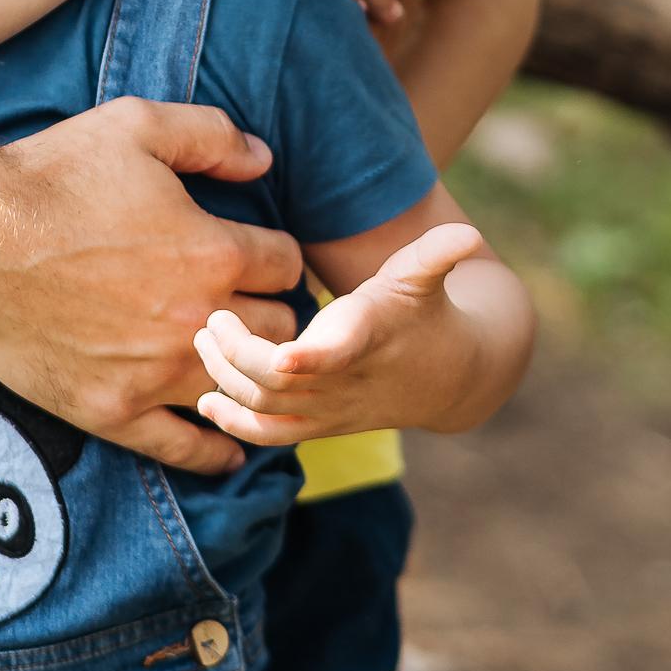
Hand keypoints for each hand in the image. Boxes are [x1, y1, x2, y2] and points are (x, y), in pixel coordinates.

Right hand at [0, 99, 307, 474]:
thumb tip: (265, 157)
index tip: (259, 256)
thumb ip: (210, 135)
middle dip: (271, 313)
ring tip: (242, 367)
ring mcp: (156, 372)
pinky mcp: (114, 411)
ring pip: (241, 387)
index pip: (286, 263)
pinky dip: (212, 452)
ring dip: (247, 373)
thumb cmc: (52, 176)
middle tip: (253, 307)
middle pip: (277, 330)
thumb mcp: (136, 125)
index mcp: (212, 250)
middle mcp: (196, 317)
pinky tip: (228, 451)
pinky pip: (183, 448)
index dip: (276, 254)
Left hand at [192, 223, 490, 443]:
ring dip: (225, 380)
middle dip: (235, 355)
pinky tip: (206, 402)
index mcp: (366, 339)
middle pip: (278, 383)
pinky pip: (271, 435)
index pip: (334, 355)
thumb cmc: (424, 312)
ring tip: (201, 341)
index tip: (280, 352)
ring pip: (266, 409)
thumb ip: (436, 254)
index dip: (307, 359)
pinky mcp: (318, 424)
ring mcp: (329, 409)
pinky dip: (235, 424)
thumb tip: (469, 235)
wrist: (446, 379)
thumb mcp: (426, 277)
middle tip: (209, 317)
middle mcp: (344, 382)